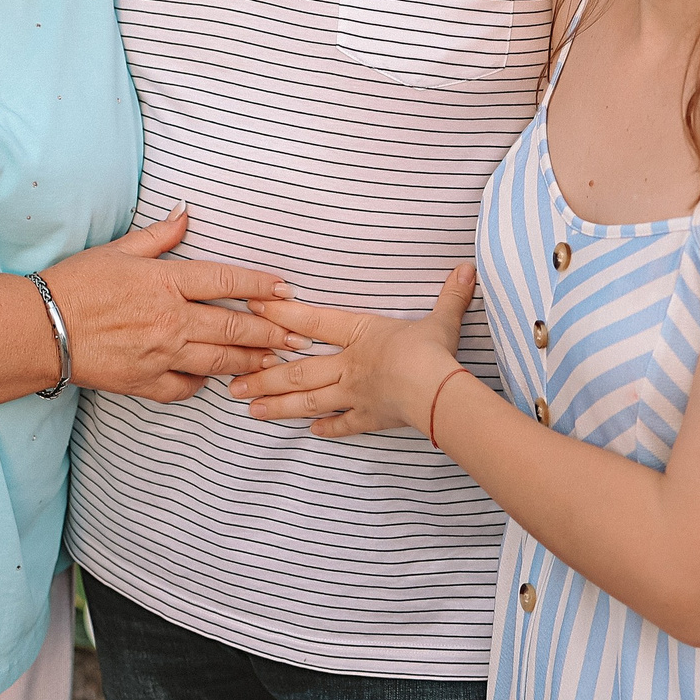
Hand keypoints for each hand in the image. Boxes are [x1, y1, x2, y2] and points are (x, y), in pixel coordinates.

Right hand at [39, 209, 293, 401]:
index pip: (227, 283)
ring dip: (251, 361)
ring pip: (219, 361)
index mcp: (165, 282)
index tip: (286, 291)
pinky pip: (186, 388)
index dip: (261, 286)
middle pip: (234, 327)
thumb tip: (186, 212)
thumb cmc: (76, 284)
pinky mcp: (145, 383)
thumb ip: (159, 235)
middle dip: (271, 331)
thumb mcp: (118, 250)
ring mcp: (160, 354)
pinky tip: (217, 380)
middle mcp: (170, 319)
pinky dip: (203, 384)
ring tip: (275, 362)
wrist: (40, 327)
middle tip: (298, 336)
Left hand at [233, 266, 475, 437]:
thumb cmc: (433, 352)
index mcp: (360, 334)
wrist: (437, 392)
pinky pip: (344, 424)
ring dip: (278, 405)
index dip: (280, 314)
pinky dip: (326, 427)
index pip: (312, 321)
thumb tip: (467, 268)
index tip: (251, 309)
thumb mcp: (442, 319)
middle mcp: (349, 365)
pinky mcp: (369, 418)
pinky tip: (310, 431)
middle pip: (298, 371)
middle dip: (263, 376)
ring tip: (250, 410)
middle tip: (233, 384)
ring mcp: (355, 394)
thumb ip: (450, 295)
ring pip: (308, 400)